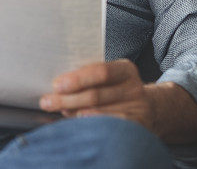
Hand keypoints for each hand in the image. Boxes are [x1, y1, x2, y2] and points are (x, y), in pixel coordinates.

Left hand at [39, 59, 155, 132]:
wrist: (149, 109)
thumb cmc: (117, 89)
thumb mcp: (109, 77)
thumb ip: (88, 76)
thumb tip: (57, 86)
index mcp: (125, 69)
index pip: (101, 72)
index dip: (77, 79)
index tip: (56, 85)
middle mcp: (134, 88)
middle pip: (96, 94)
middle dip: (67, 99)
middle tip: (46, 101)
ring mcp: (138, 109)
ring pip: (100, 112)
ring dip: (73, 112)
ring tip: (58, 110)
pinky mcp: (138, 127)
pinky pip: (110, 126)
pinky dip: (91, 124)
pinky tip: (78, 122)